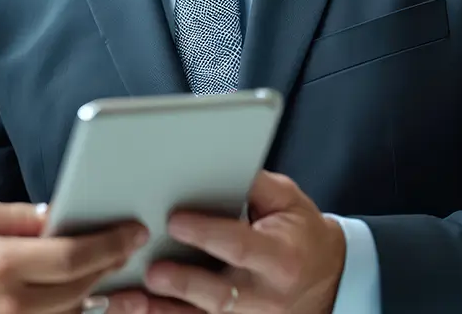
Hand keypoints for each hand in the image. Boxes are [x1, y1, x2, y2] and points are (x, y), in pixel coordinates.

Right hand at [0, 198, 147, 313]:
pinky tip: (81, 291)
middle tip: (127, 243)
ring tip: (104, 264)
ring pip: (76, 308)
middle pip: (83, 283)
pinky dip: (74, 307)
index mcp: (5, 263)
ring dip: (96, 285)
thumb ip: (20, 215)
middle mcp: (15, 300)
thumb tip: (61, 214)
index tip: (133, 231)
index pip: (74, 254)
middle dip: (111, 261)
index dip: (111, 243)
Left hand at [108, 171, 345, 313]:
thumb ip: (254, 184)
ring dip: (166, 308)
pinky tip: (141, 308)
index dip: (207, 234)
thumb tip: (215, 163)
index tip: (175, 221)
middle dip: (183, 282)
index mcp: (282, 257)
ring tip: (135, 295)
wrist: (326, 280)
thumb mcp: (287, 201)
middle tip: (151, 270)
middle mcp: (267, 293)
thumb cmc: (300, 234)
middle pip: (220, 292)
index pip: (240, 246)